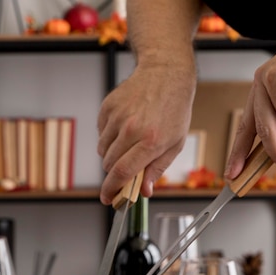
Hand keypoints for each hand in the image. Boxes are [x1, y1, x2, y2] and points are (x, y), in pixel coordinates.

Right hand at [97, 63, 195, 204]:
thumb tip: (144, 192)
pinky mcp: (108, 107)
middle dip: (115, 172)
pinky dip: (109, 137)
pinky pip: (101, 134)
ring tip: (130, 143)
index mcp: (150, 141)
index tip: (107, 199)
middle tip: (128, 166)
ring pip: (103, 151)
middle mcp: (131, 129)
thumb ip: (157, 170)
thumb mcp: (174, 144)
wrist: (165, 74)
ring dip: (112, 154)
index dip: (112, 189)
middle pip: (110, 165)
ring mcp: (118, 117)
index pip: (122, 172)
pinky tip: (125, 127)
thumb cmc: (173, 111)